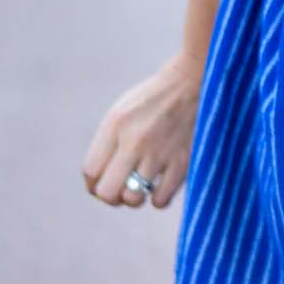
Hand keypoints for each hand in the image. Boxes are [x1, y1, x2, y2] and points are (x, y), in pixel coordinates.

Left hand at [82, 52, 202, 209]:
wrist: (193, 83)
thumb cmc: (153, 100)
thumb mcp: (121, 112)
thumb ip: (106, 143)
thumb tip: (99, 181)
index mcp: (116, 125)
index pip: (90, 171)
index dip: (93, 184)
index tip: (103, 182)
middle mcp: (134, 140)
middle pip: (107, 192)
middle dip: (111, 197)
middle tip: (120, 189)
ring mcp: (159, 152)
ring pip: (133, 199)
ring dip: (135, 198)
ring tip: (141, 187)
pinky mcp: (182, 161)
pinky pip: (161, 199)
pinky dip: (158, 199)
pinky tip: (161, 186)